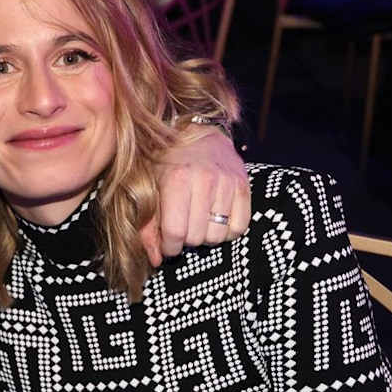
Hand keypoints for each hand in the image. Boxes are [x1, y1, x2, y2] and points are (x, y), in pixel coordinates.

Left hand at [142, 126, 249, 264]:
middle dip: (186, 239)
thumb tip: (155, 259)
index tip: (167, 244)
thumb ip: (148, 225)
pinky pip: (239, 227)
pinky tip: (214, 219)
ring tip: (197, 221)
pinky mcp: (243, 185)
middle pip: (197, 237)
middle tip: (182, 227)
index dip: (170, 247)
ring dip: (205, 235)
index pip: (176, 233)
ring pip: (217, 235)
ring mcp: (227, 182)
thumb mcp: (148, 189)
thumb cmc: (164, 163)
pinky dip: (226, 230)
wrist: (195, 131)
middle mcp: (204, 180)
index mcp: (176, 180)